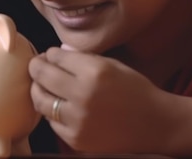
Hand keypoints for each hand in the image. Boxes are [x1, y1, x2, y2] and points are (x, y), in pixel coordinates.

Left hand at [29, 47, 183, 153]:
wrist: (155, 124)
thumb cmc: (135, 90)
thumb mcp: (112, 64)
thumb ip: (82, 58)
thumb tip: (55, 53)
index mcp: (94, 72)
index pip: (56, 56)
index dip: (51, 53)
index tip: (51, 54)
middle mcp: (83, 95)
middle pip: (42, 75)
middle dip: (37, 66)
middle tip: (38, 64)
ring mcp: (78, 120)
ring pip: (40, 100)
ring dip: (38, 89)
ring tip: (43, 85)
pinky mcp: (76, 139)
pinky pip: (52, 122)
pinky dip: (52, 112)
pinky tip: (59, 105)